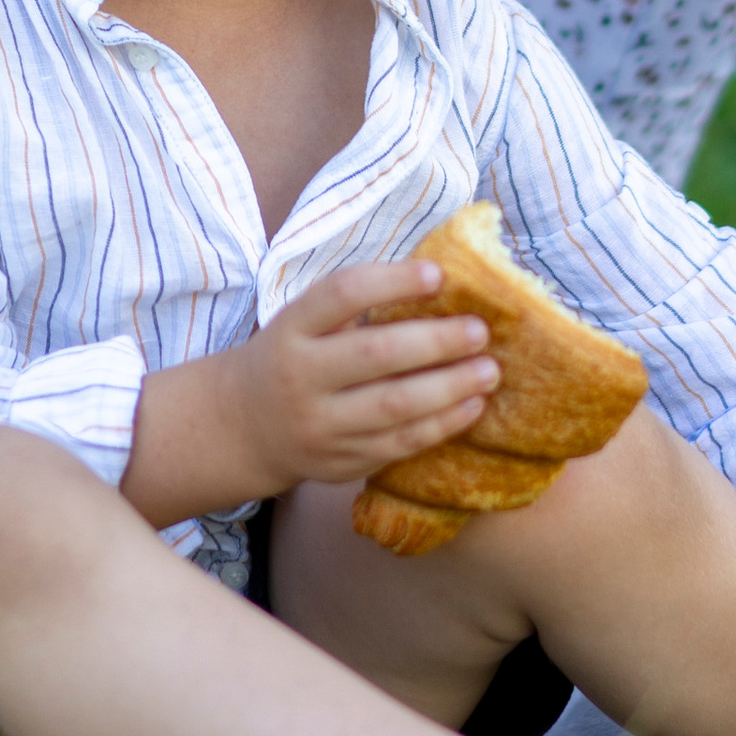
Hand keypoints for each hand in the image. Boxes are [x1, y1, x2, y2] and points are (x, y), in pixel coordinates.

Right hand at [123, 257, 495, 530]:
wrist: (246, 427)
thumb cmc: (294, 357)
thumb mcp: (303, 322)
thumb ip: (355, 305)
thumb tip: (442, 281)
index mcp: (292, 328)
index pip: (341, 295)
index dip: (392, 281)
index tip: (439, 274)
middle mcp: (301, 376)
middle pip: (375, 354)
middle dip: (436, 342)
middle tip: (480, 331)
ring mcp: (320, 424)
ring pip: (393, 406)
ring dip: (450, 387)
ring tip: (489, 370)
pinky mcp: (341, 461)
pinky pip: (400, 444)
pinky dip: (442, 424)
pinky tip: (472, 405)